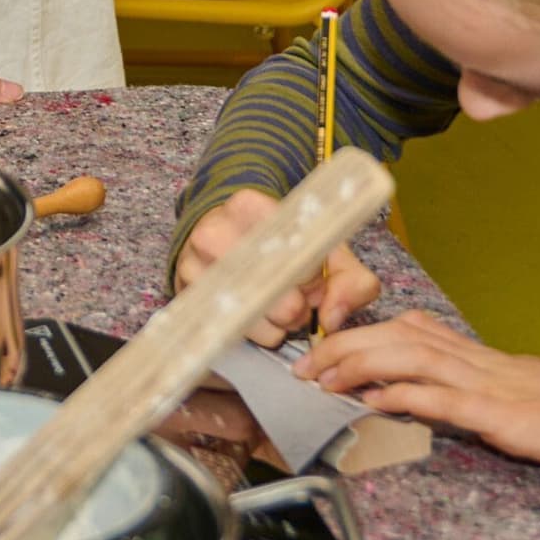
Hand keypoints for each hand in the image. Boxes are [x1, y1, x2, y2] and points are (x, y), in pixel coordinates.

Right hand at [175, 187, 382, 341]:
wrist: (227, 241)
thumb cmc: (281, 247)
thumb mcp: (325, 251)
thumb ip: (351, 282)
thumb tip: (330, 318)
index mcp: (250, 206)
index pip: (297, 255)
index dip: (313, 279)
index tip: (313, 279)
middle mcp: (215, 231)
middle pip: (274, 290)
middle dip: (297, 307)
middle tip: (299, 300)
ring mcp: (194, 265)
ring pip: (255, 315)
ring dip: (278, 324)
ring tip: (280, 309)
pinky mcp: (188, 296)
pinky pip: (236, 330)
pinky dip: (258, 333)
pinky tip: (261, 317)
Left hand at [302, 312, 539, 470]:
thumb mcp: (512, 397)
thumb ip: (469, 393)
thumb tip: (426, 398)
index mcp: (477, 356)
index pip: (408, 330)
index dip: (361, 334)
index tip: (325, 347)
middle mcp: (476, 361)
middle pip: (396, 337)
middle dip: (343, 346)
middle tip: (305, 365)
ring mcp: (488, 385)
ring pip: (410, 357)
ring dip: (358, 364)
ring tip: (323, 380)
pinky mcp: (501, 415)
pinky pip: (443, 398)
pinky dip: (403, 395)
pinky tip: (373, 399)